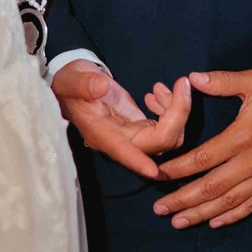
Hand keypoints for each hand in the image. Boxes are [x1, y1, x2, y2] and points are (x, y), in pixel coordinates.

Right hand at [51, 61, 192, 180]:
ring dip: (177, 110)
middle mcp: (121, 140)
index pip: (124, 152)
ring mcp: (134, 134)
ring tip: (161, 87)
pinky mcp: (142, 125)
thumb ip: (83, 84)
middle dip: (178, 114)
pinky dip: (172, 107)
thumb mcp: (72, 79)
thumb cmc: (71, 83)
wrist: (75, 82)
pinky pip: (167, 126)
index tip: (155, 172)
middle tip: (181, 83)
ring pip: (169, 135)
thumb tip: (101, 86)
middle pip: (160, 141)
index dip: (139, 162)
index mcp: (102, 134)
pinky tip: (157, 91)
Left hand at [154, 70, 251, 229]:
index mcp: (243, 136)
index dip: (178, 169)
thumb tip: (192, 78)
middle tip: (159, 209)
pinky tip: (215, 221)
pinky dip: (232, 216)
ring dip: (202, 213)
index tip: (157, 174)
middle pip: (212, 187)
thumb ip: (221, 81)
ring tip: (179, 222)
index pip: (203, 159)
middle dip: (183, 200)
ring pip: (230, 201)